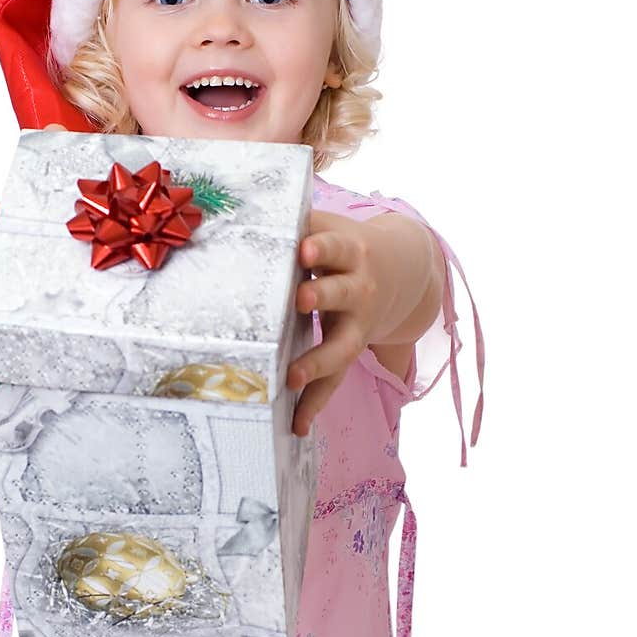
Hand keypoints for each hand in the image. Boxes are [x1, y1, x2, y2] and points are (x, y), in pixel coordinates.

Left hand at [286, 209, 392, 437]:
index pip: (334, 246)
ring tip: (293, 377)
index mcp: (348, 250)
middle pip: (342, 293)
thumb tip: (236, 210)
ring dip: (317, 361)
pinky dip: (316, 404)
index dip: (320, 248)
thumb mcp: (327, 226)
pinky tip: (298, 426)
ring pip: (341, 345)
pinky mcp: (350, 351)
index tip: (303, 248)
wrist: (399, 269)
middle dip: (322, 296)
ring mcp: (357, 323)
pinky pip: (335, 380)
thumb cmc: (342, 244)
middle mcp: (357, 287)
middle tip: (301, 299)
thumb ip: (294, 223)